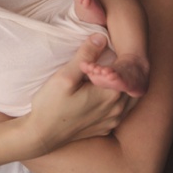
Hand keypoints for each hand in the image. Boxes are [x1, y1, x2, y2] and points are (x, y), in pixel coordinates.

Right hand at [23, 34, 129, 153]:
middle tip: (114, 56)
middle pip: (131, 84)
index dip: (122, 56)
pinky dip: (119, 98)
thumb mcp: (65, 76)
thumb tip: (102, 37)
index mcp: (111, 94)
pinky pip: (120, 110)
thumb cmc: (51, 105)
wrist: (41, 135)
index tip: (112, 46)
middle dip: (125, 70)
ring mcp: (112, 121)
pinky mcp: (105, 128)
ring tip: (112, 72)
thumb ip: (85, 56)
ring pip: (129, 98)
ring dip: (123, 84)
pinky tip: (106, 90)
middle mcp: (117, 109)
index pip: (127, 70)